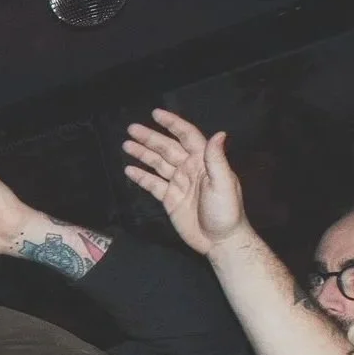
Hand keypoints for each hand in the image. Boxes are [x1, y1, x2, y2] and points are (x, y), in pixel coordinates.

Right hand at [123, 110, 246, 255]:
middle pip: (167, 148)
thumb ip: (217, 159)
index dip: (172, 124)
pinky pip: (153, 184)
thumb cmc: (227, 212)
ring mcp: (179, 183)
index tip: (156, 114)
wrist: (220, 240)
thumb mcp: (224, 183)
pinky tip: (130, 169)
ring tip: (126, 145)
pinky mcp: (170, 199)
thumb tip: (219, 134)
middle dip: (150, 138)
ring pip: (157, 164)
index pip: (186, 136)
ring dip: (142, 153)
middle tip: (131, 129)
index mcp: (203, 161)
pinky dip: (141, 177)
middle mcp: (190, 168)